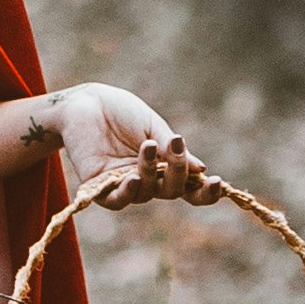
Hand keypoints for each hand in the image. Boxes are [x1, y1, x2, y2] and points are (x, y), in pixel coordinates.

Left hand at [56, 84, 214, 205]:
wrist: (86, 103)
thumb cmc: (122, 112)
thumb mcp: (152, 126)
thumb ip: (172, 148)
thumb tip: (200, 169)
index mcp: (165, 166)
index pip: (190, 187)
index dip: (206, 191)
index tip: (218, 182)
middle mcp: (147, 180)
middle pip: (171, 191)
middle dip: (179, 173)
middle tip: (176, 150)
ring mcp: (124, 185)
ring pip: (146, 192)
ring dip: (150, 171)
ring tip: (148, 145)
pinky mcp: (99, 188)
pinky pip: (117, 200)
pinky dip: (126, 193)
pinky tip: (132, 177)